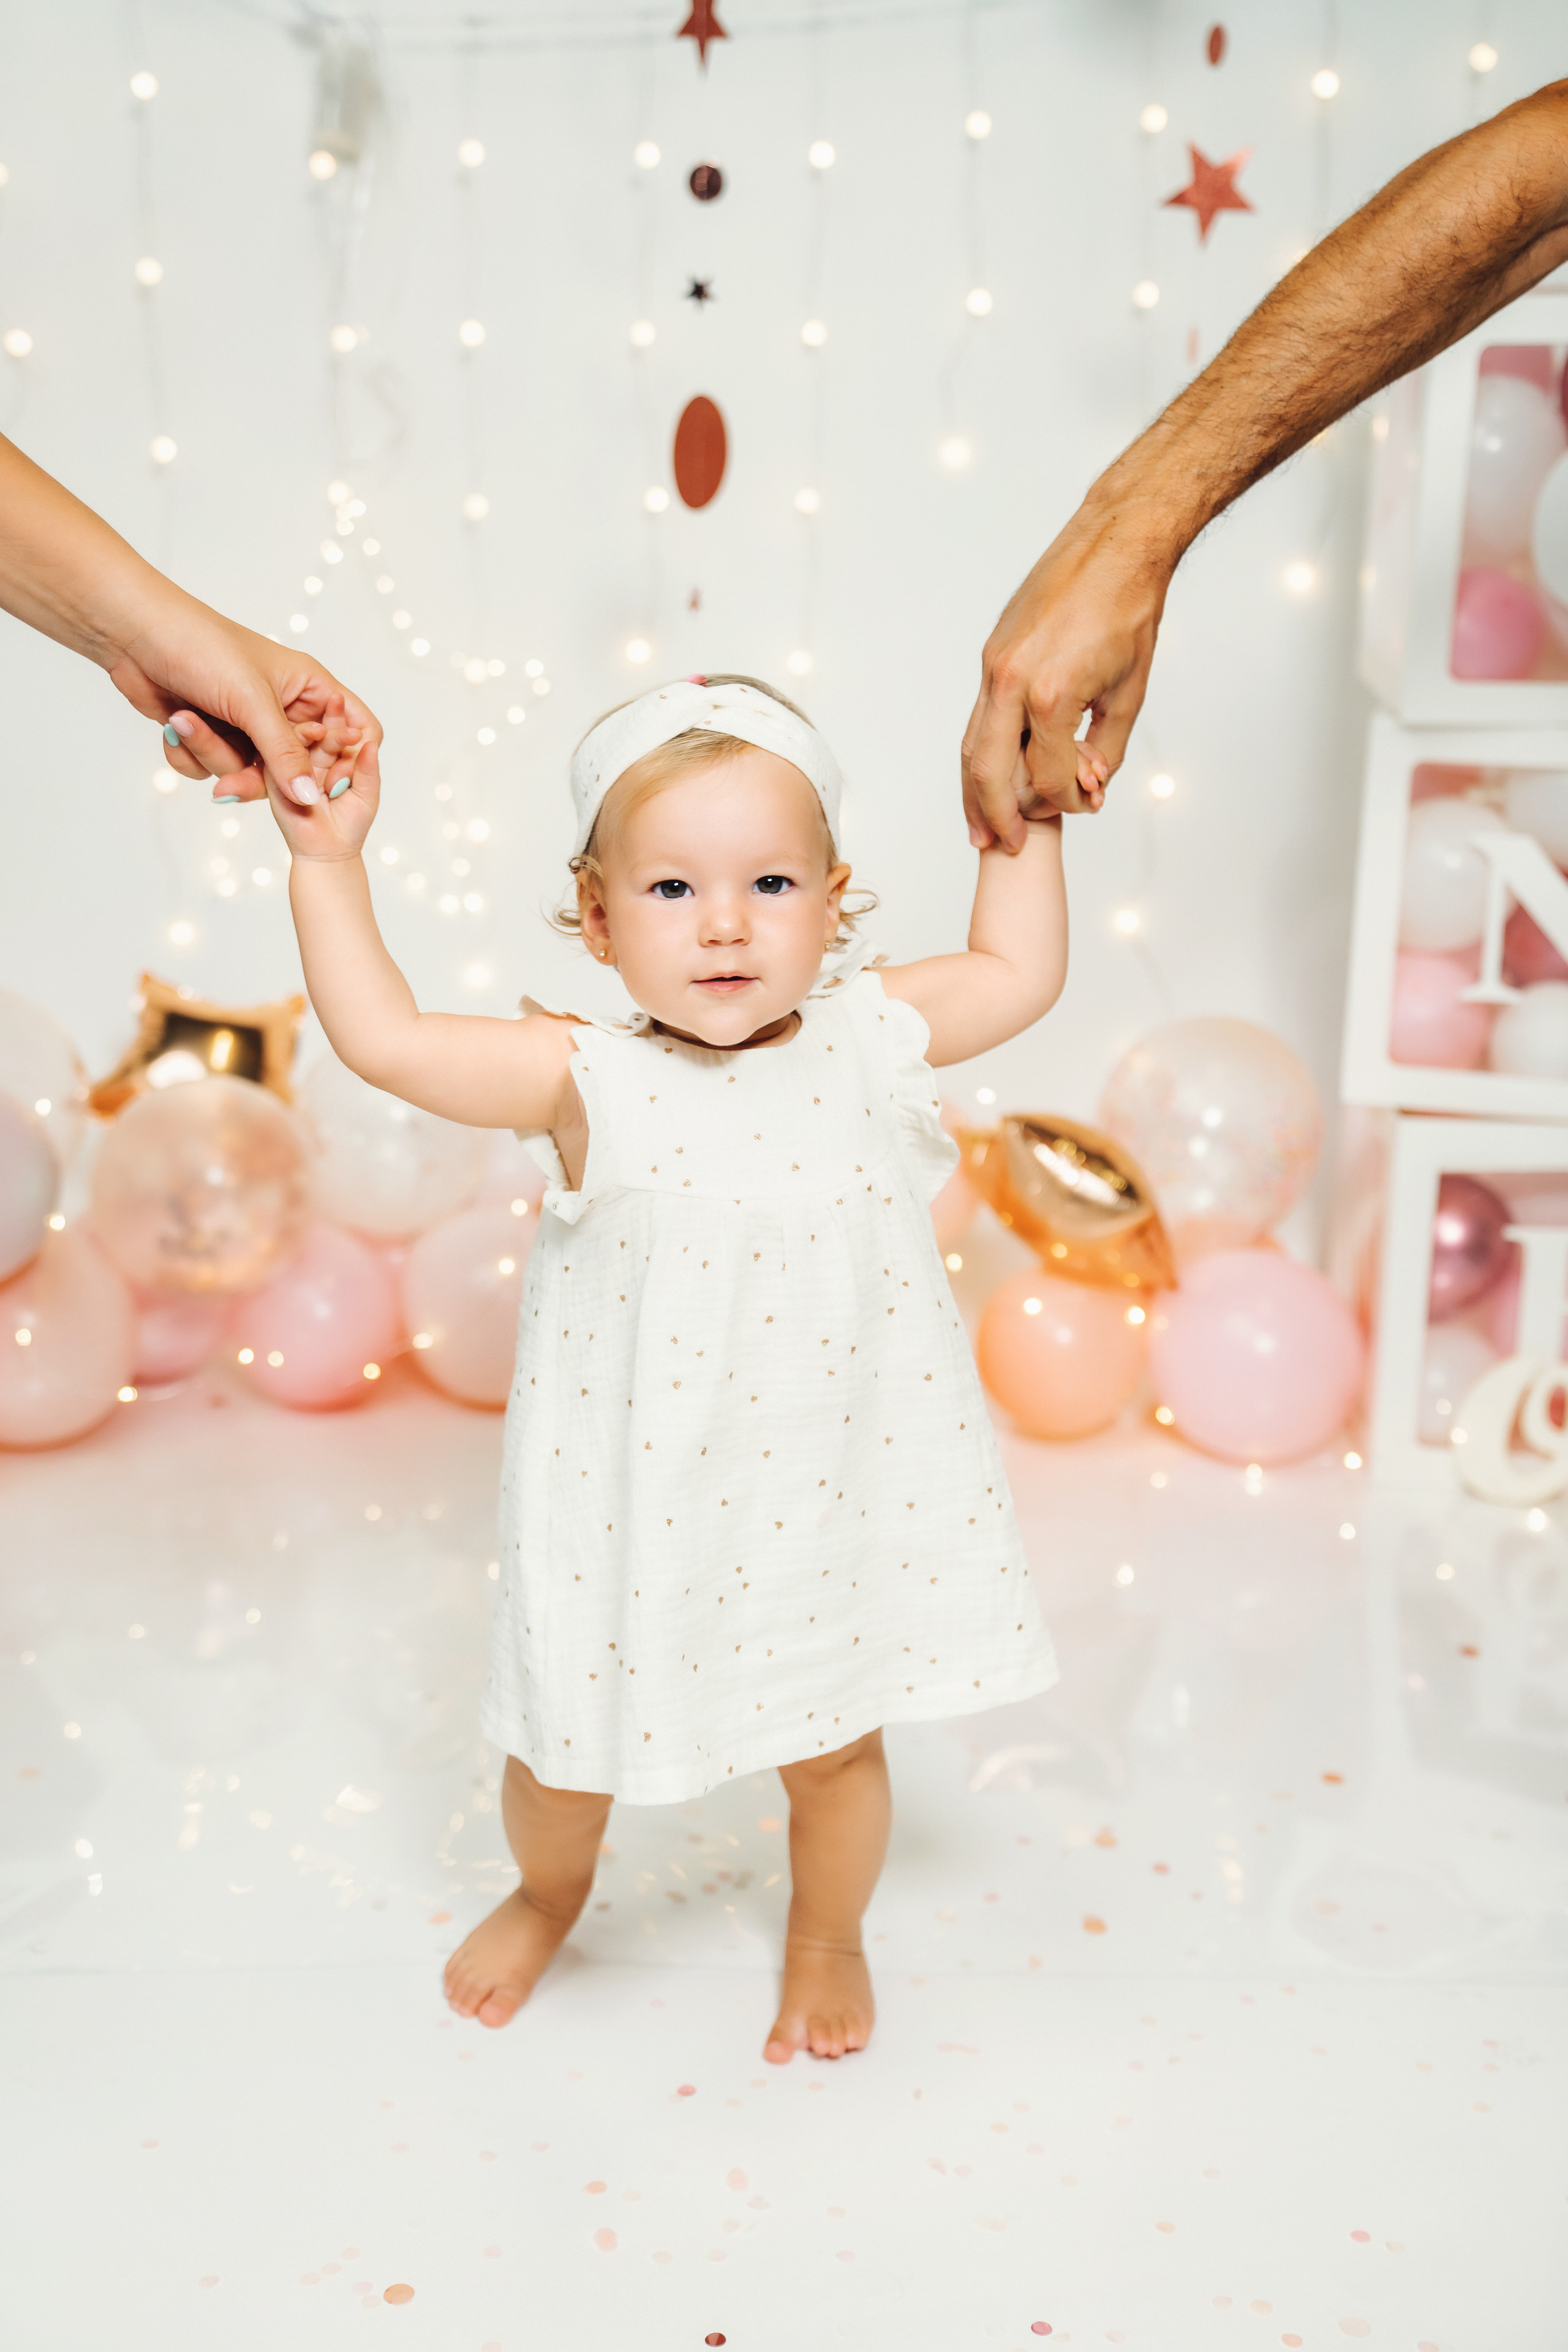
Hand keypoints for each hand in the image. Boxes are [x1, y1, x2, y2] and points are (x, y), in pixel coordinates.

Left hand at [105, 594, 382, 811]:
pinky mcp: (215, 737)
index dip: (342, 763)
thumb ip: (285, 755)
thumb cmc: (202, 646)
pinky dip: (191, 753)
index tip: (320, 787)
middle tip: (230, 781)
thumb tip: (310, 800)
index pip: (351, 732)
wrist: (134, 633)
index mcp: (309, 688)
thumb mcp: (252, 702)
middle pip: (296, 769)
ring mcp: (248, 726)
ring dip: (212, 754)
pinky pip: (214, 770)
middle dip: (257, 773)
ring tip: (184, 719)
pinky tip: (175, 723)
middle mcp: (283, 710)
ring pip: (250, 774)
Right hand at [262, 694, 378, 862]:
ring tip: (326, 720)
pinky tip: (310, 732)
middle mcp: (314, 759)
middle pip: (322, 731)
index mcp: (336, 759)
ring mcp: (295, 766)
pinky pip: (284, 753)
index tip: (352, 701)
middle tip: (336, 698)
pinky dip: (297, 742)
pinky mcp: (279, 775)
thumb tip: (372, 744)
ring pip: (304, 739)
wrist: (326, 853)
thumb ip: (367, 770)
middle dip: (331, 716)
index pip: (340, 733)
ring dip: (316, 728)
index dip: (346, 719)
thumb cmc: (349, 826)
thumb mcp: (366, 795)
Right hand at [961, 493, 1171, 848]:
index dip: (1067, 801)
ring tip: (979, 828)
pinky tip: (988, 775)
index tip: (1084, 804)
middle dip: (996, 817)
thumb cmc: (1129, 610)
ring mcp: (996, 666)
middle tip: (1002, 847)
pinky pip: (980, 717)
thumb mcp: (1130, 693)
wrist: (1114, 544)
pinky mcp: (993, 654)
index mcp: (1052, 696)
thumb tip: (1088, 786)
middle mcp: (1012, 682)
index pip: (1047, 777)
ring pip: (972, 745)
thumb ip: (1106, 749)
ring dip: (974, 792)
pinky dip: (982, 752)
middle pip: (989, 772)